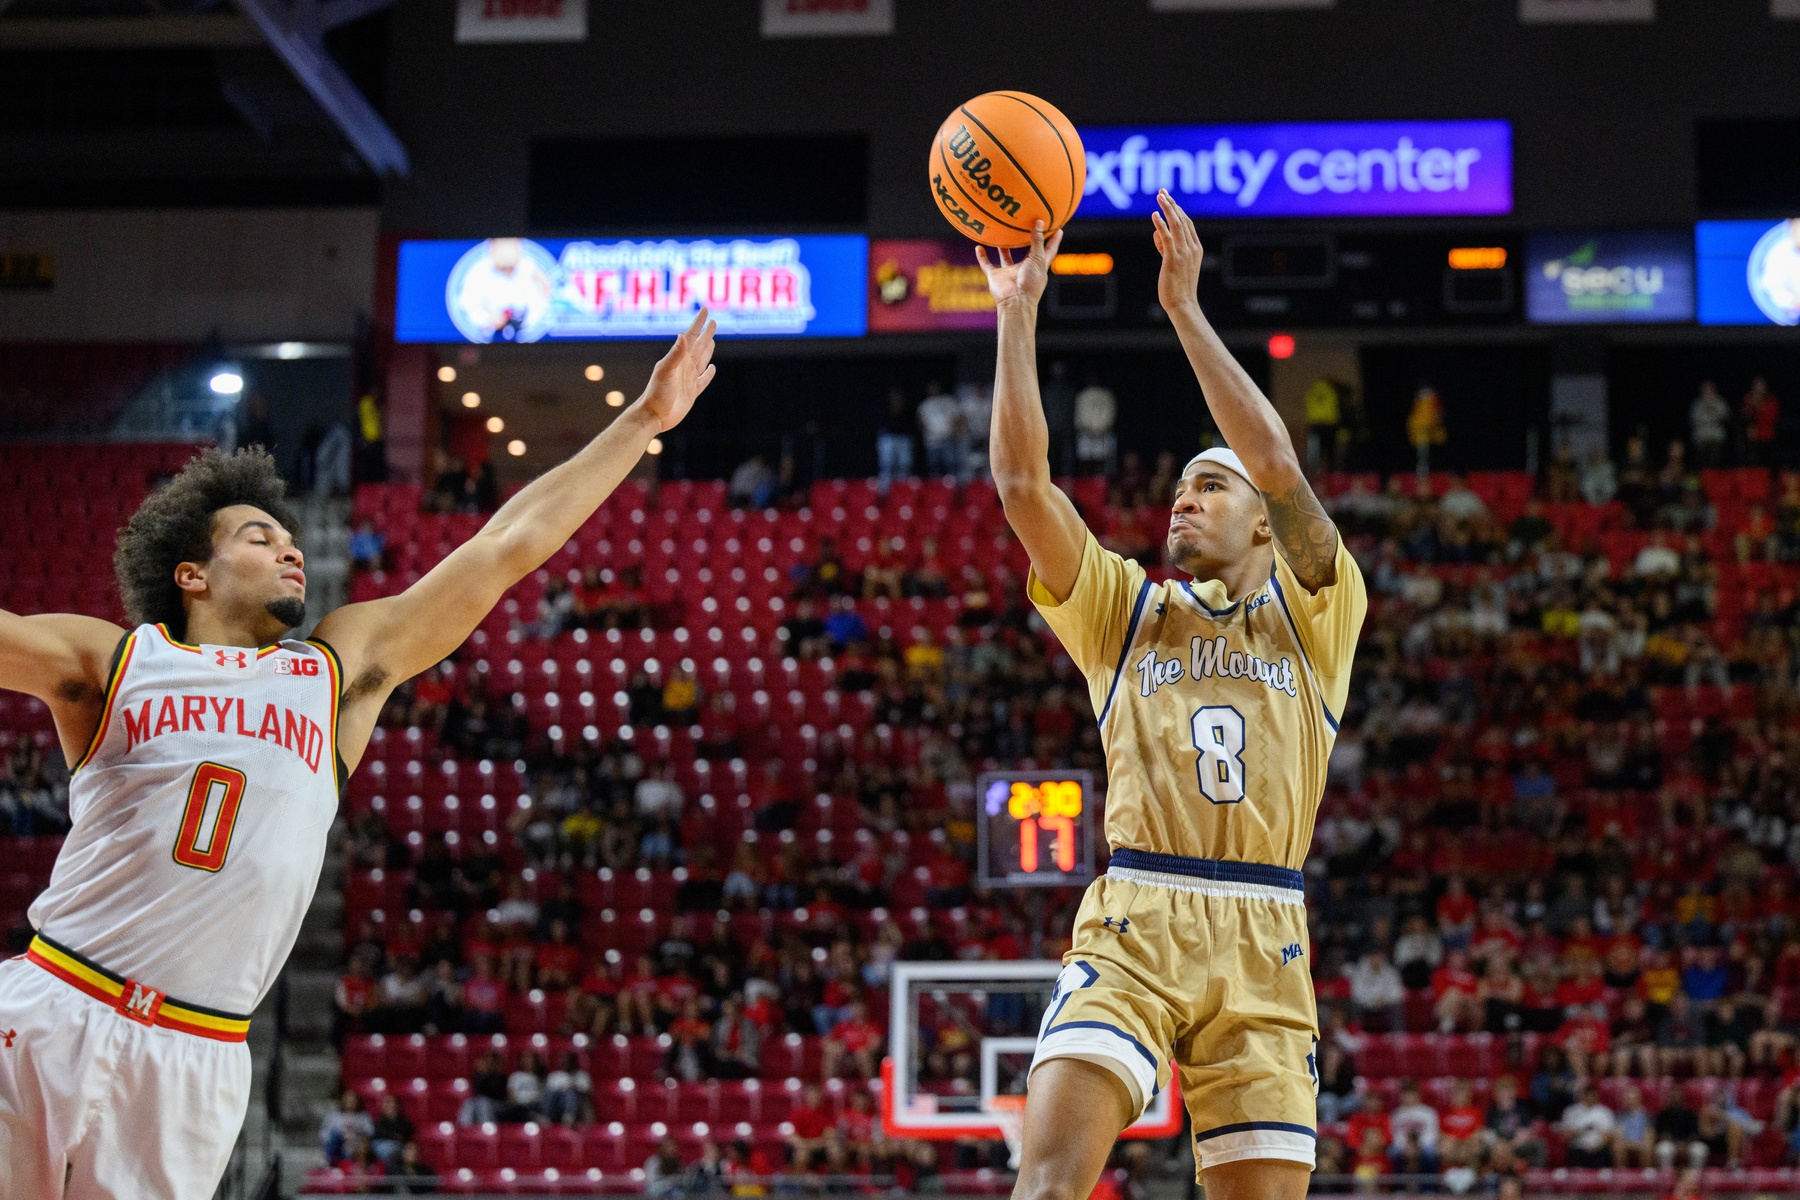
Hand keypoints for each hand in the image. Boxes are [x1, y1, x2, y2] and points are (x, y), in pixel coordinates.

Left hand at [635, 309, 716, 431]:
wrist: (653, 416)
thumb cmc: (656, 394)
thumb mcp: (665, 372)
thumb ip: (675, 355)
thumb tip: (683, 335)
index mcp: (678, 359)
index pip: (691, 337)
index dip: (699, 323)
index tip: (705, 310)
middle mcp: (684, 367)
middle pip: (699, 346)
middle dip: (706, 333)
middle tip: (713, 321)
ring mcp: (688, 380)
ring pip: (702, 360)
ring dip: (707, 350)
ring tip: (711, 340)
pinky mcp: (692, 393)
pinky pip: (703, 380)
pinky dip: (709, 374)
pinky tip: (712, 368)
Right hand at [976, 221, 1062, 306]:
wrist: (1015, 302)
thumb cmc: (1030, 283)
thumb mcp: (1037, 259)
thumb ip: (1037, 241)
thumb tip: (1039, 222)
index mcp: (1038, 266)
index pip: (1048, 250)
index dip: (1053, 240)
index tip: (1058, 227)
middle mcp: (1024, 268)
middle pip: (1026, 252)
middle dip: (1026, 241)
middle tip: (1026, 225)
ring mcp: (1009, 272)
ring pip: (1005, 257)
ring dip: (1003, 247)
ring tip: (1001, 233)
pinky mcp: (996, 276)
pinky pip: (987, 264)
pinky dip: (982, 257)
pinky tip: (978, 247)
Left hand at [1151, 189, 1202, 314]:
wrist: (1183, 303)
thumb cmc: (1178, 287)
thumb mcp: (1174, 263)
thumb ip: (1167, 247)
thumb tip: (1158, 234)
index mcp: (1196, 248)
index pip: (1187, 223)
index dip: (1177, 209)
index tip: (1168, 198)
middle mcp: (1192, 248)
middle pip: (1182, 219)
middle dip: (1172, 204)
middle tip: (1162, 192)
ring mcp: (1183, 253)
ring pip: (1176, 224)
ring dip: (1167, 208)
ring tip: (1159, 196)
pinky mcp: (1172, 259)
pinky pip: (1167, 237)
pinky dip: (1161, 225)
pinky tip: (1154, 215)